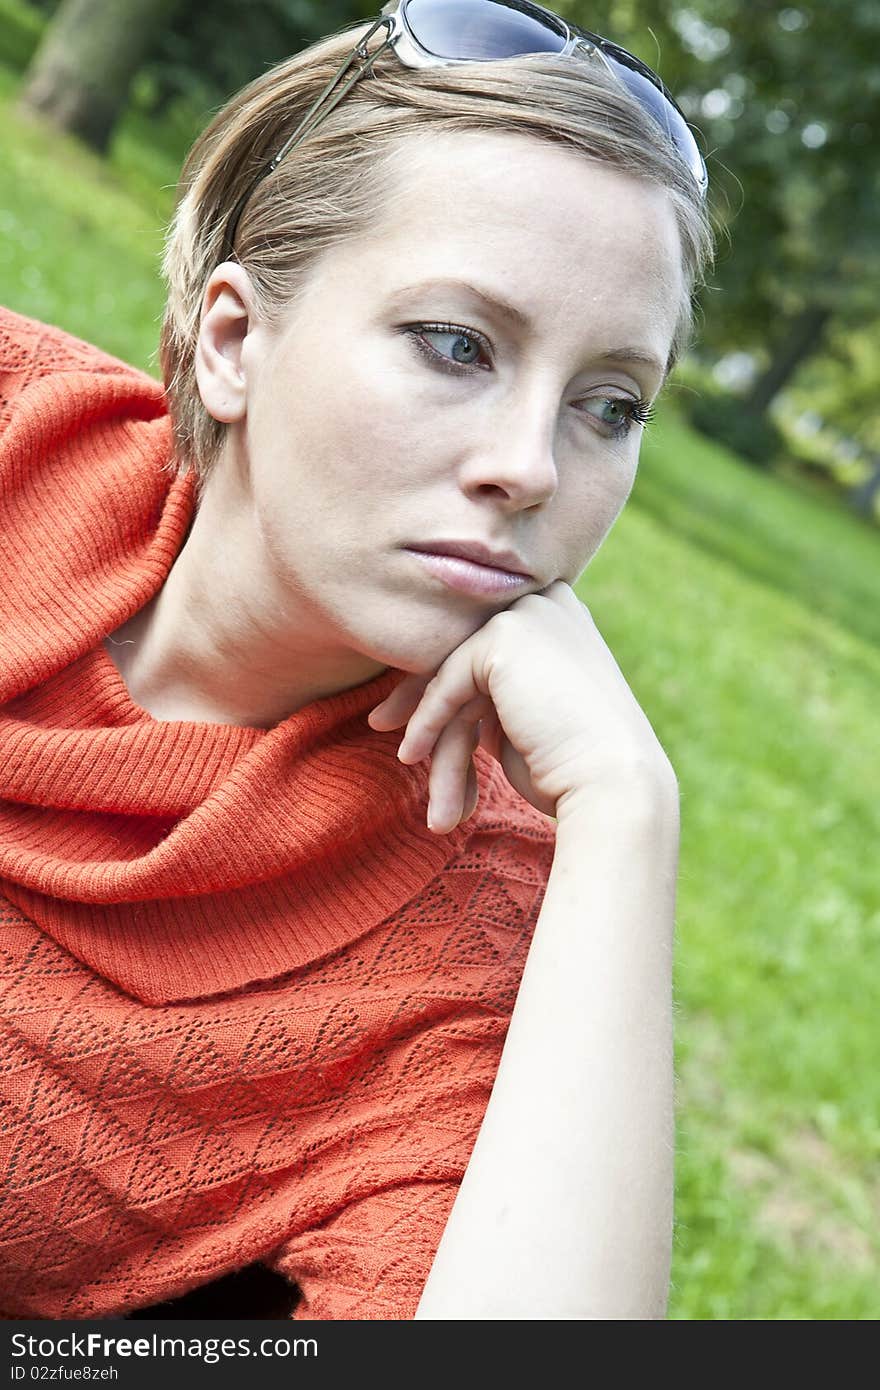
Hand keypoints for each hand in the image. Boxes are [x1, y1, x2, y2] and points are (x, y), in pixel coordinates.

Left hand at [367, 580, 675, 833]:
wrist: (610, 784)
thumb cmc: (572, 766)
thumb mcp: (522, 718)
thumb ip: (488, 694)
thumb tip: (432, 697)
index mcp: (559, 615)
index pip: (482, 641)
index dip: (440, 679)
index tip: (404, 717)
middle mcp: (547, 602)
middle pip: (462, 648)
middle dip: (416, 691)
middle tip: (379, 724)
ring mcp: (528, 614)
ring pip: (454, 672)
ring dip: (432, 729)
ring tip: (411, 768)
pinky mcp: (506, 636)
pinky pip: (448, 682)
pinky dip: (427, 721)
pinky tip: (413, 755)